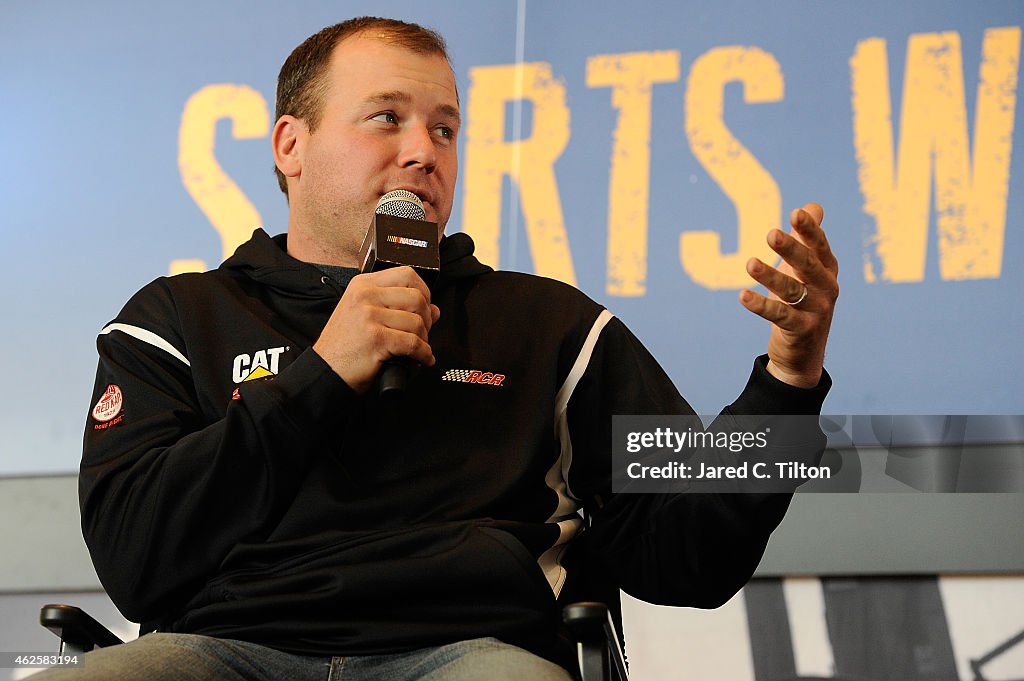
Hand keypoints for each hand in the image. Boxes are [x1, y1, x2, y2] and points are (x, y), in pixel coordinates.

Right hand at [313, 267, 439, 393]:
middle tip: (422, 333)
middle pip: (417, 297)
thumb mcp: (366, 317)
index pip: (407, 274)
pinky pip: (413, 343)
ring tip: (417, 349)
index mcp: (363, 285)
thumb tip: (434, 310)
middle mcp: (365, 296)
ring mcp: (369, 315)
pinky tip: (421, 359)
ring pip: (417, 322)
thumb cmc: (345, 346)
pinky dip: (423, 354)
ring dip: (424, 340)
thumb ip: (398, 308)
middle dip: (427, 319)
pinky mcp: (376, 338)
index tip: (424, 309)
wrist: (325, 370)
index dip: (424, 292)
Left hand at [739, 203, 838, 387]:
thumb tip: (812, 206)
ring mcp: (816, 310)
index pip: (819, 246)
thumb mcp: (806, 270)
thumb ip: (807, 239)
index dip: (809, 230)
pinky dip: (760, 305)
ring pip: (791, 290)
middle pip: (807, 265)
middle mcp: (826, 288)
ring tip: (749, 263)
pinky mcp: (801, 330)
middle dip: (791, 248)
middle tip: (771, 234)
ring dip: (770, 276)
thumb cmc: (803, 302)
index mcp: (827, 269)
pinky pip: (779, 315)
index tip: (796, 213)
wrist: (803, 353)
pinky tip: (743, 296)